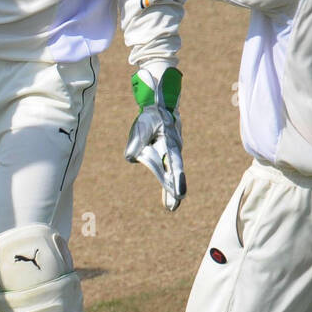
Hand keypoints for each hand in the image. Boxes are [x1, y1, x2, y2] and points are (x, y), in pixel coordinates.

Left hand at [125, 68, 185, 211]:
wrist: (161, 105)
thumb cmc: (152, 115)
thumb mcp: (141, 126)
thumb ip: (135, 143)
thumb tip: (131, 159)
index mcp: (170, 144)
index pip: (174, 164)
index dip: (176, 179)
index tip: (180, 193)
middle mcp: (173, 150)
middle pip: (173, 173)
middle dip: (172, 191)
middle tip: (173, 207)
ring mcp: (171, 153)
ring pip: (169, 173)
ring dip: (170, 190)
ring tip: (171, 207)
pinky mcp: (166, 154)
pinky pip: (166, 171)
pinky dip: (167, 183)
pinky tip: (169, 201)